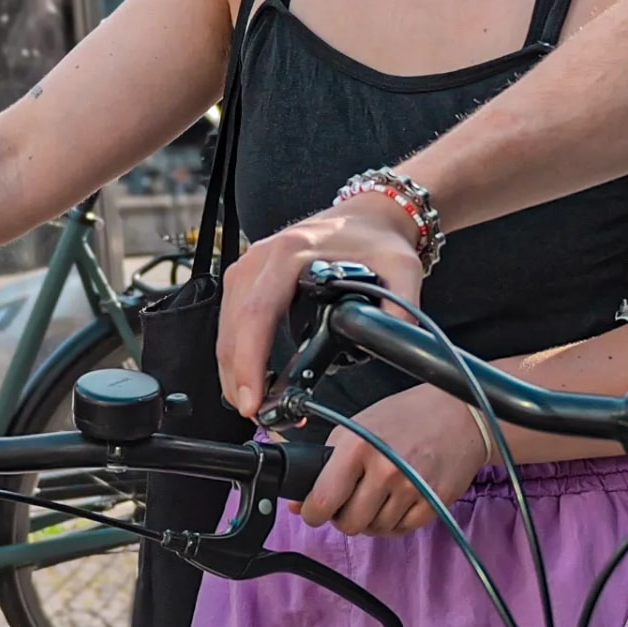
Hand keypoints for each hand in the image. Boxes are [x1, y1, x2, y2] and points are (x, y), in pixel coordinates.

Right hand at [215, 196, 424, 418]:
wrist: (367, 213)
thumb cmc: (377, 240)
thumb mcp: (402, 270)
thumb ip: (400, 309)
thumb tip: (391, 344)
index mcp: (290, 254)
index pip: (257, 313)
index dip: (250, 360)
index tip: (253, 398)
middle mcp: (261, 258)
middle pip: (233, 326)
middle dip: (237, 376)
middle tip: (254, 413)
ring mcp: (249, 265)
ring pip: (225, 326)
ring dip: (233, 368)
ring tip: (253, 403)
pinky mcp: (248, 276)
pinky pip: (231, 319)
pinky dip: (236, 352)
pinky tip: (250, 377)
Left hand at [295, 385, 490, 535]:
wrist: (458, 416)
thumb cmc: (404, 417)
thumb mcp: (356, 428)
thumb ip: (325, 464)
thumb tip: (297, 504)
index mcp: (358, 447)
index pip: (323, 500)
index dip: (313, 512)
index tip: (314, 511)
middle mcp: (384, 470)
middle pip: (349, 523)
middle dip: (344, 517)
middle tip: (350, 501)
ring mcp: (411, 489)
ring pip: (375, 530)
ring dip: (371, 519)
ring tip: (378, 495)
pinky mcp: (432, 504)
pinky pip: (401, 530)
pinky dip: (395, 521)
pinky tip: (397, 501)